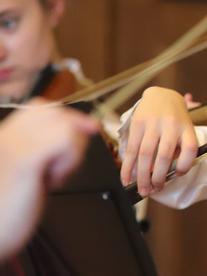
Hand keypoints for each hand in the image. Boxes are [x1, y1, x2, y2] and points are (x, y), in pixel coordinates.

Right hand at [0, 101, 97, 260]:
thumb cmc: (7, 212)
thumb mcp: (28, 171)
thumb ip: (47, 147)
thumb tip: (84, 126)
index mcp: (5, 137)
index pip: (41, 108)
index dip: (69, 119)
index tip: (86, 133)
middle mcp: (6, 135)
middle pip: (54, 111)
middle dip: (72, 134)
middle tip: (62, 166)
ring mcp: (13, 144)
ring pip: (64, 124)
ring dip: (71, 153)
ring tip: (52, 177)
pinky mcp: (24, 159)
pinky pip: (65, 139)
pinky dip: (70, 160)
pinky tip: (53, 181)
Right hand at [119, 86, 197, 195]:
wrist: (161, 95)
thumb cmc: (175, 118)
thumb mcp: (185, 129)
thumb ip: (180, 149)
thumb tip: (170, 175)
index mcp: (186, 127)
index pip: (190, 149)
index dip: (185, 165)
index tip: (179, 174)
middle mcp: (171, 125)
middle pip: (165, 155)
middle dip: (158, 177)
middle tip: (154, 190)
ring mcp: (153, 124)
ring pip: (146, 154)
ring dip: (142, 176)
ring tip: (142, 190)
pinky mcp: (137, 124)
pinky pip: (131, 149)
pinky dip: (128, 167)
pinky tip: (126, 179)